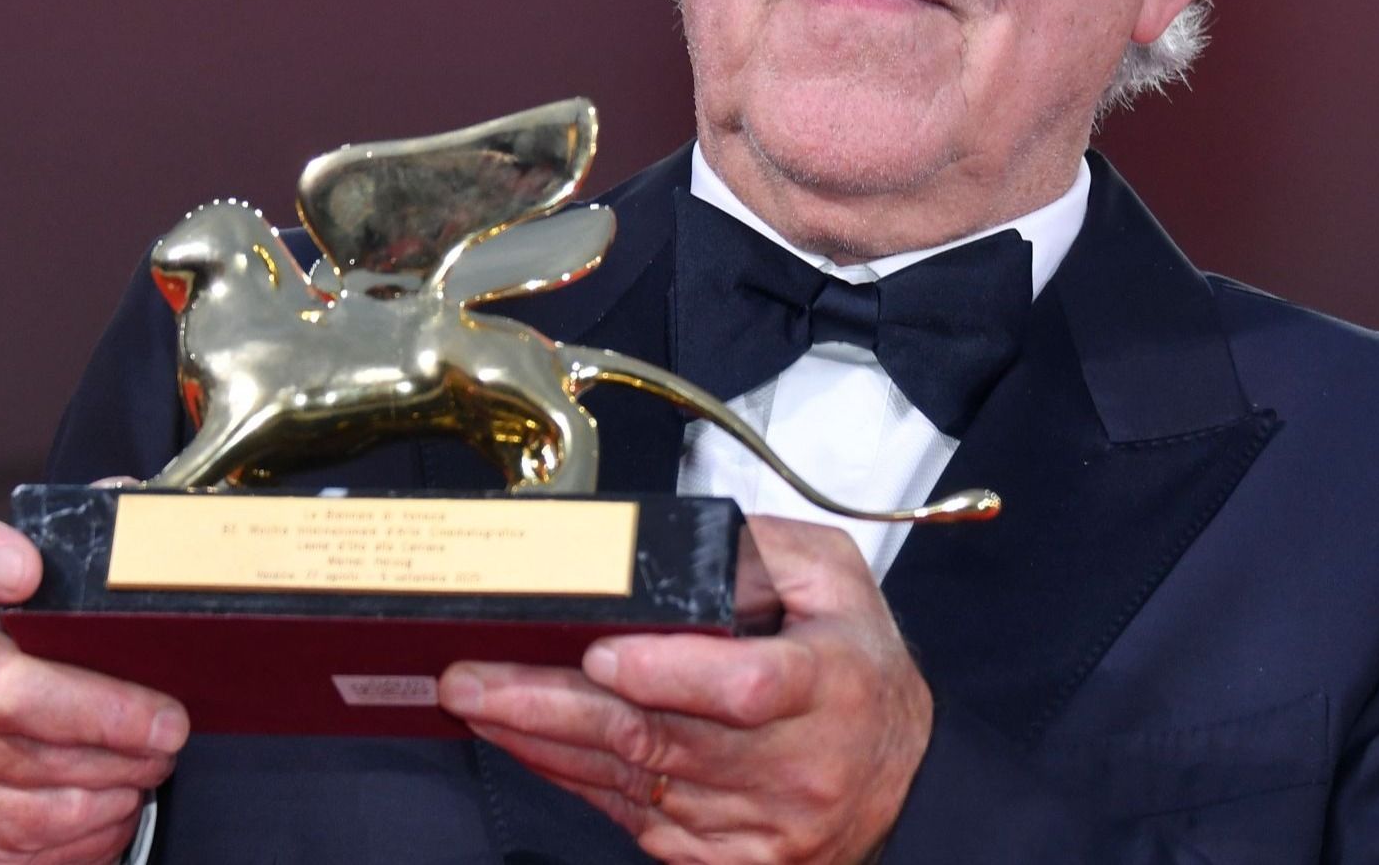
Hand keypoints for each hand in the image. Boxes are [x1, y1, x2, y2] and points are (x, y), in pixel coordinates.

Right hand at [0, 510, 187, 864]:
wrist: (17, 729)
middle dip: (106, 716)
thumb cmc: (62, 652)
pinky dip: (89, 823)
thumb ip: (115, 547)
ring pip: (27, 771)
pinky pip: (25, 829)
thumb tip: (161, 514)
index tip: (24, 569)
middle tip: (170, 725)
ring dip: (111, 774)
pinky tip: (116, 800)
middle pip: (8, 693)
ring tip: (154, 761)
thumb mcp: (83, 596)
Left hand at [439, 517, 931, 863]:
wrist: (906, 779)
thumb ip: (764, 551)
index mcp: (830, 683)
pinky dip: (574, 779)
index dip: (669, 674)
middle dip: (550, 706)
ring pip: (632, 779)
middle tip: (472, 680)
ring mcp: (760, 824)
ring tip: (476, 702)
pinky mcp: (729, 860)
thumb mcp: (837, 583)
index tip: (601, 655)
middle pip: (659, 738)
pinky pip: (636, 819)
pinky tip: (530, 744)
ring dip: (543, 740)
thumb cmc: (857, 667)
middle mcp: (795, 764)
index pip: (745, 687)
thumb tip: (677, 545)